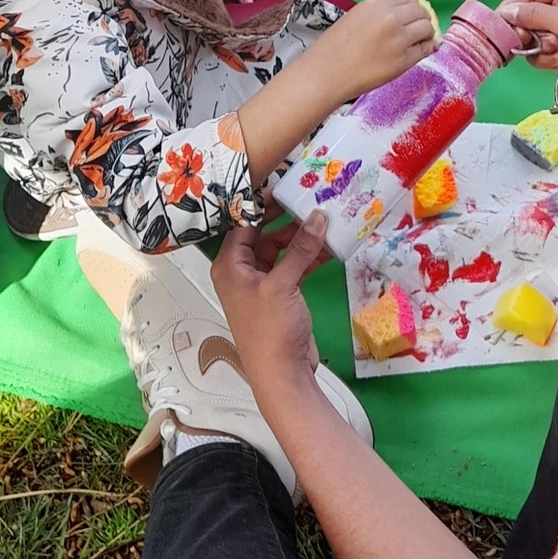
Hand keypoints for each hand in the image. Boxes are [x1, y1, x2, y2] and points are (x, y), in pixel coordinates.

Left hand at [212, 214, 330, 395]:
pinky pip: (294, 266)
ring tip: (324, 219)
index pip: (243, 224)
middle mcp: (242, 272)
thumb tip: (316, 217)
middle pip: (262, 234)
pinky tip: (328, 246)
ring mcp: (262, 284)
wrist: (282, 373)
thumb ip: (300, 249)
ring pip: (281, 250)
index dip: (261, 203)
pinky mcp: (281, 295)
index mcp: (229, 266)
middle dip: (285, 218)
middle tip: (307, 197)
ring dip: (301, 238)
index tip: (283, 185)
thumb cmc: (269, 331)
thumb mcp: (283, 284)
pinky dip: (309, 257)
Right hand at [312, 0, 436, 102]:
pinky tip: (424, 49)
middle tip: (420, 27)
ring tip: (422, 39)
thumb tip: (396, 15)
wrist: (327, 74)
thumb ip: (376, 14)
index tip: (412, 13)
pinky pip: (425, 49)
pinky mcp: (404, 60)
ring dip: (427, 32)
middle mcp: (390, 18)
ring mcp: (399, 39)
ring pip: (426, 28)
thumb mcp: (353, 18)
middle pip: (420, 11)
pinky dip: (427, 48)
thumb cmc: (332, 50)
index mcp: (374, 5)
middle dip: (422, 18)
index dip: (412, 7)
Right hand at [499, 0, 557, 71]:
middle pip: (529, 16)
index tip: (501, 20)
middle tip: (525, 40)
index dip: (514, 4)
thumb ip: (535, 14)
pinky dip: (550, 59)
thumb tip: (509, 12)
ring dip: (542, 49)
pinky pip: (544, 55)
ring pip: (534, 39)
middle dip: (529, 32)